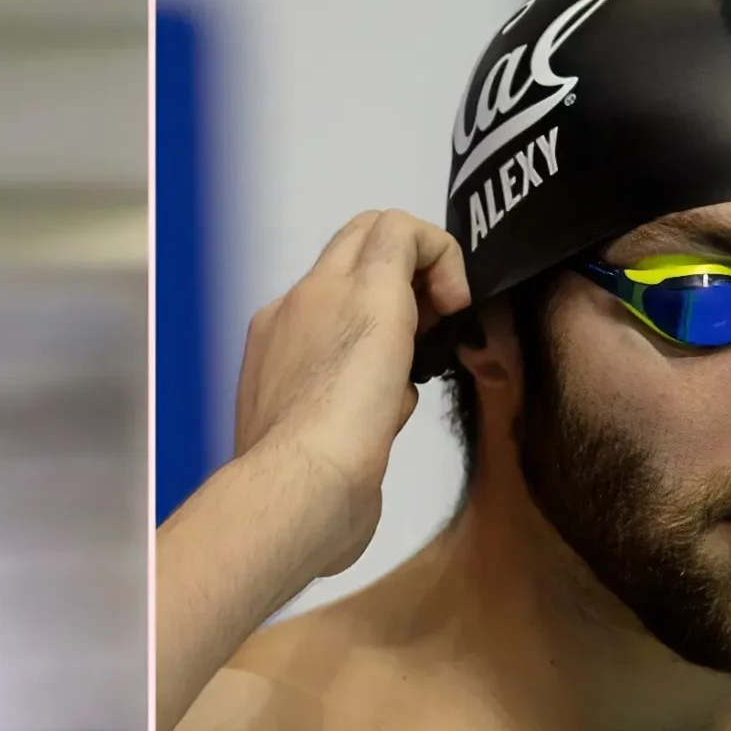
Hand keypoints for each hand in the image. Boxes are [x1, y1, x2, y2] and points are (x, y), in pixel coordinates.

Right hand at [231, 211, 472, 586]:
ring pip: (374, 231)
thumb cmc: (302, 498)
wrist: (295, 490)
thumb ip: (344, 434)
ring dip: (419, 268)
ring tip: (442, 325)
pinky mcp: (370, 291)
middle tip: (430, 331)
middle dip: (399, 276)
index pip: (325, 308)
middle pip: (347, 251)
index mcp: (273, 357)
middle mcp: (290, 314)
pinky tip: (457, 303)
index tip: (403, 365)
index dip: (373, 321)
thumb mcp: (320, 461)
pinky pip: (406, 232)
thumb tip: (377, 434)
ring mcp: (325, 296)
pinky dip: (442, 253)